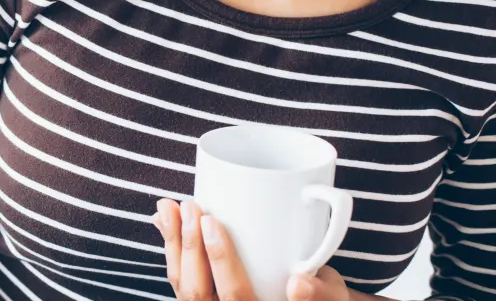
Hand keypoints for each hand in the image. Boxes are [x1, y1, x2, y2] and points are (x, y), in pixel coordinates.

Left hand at [153, 199, 353, 300]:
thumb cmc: (322, 295)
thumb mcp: (333, 294)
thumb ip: (321, 291)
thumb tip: (297, 285)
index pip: (235, 295)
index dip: (220, 259)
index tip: (212, 221)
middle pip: (197, 290)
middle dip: (189, 244)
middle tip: (190, 205)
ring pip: (182, 285)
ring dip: (172, 243)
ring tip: (168, 207)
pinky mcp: (203, 297)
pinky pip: (180, 280)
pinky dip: (170, 249)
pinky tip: (164, 221)